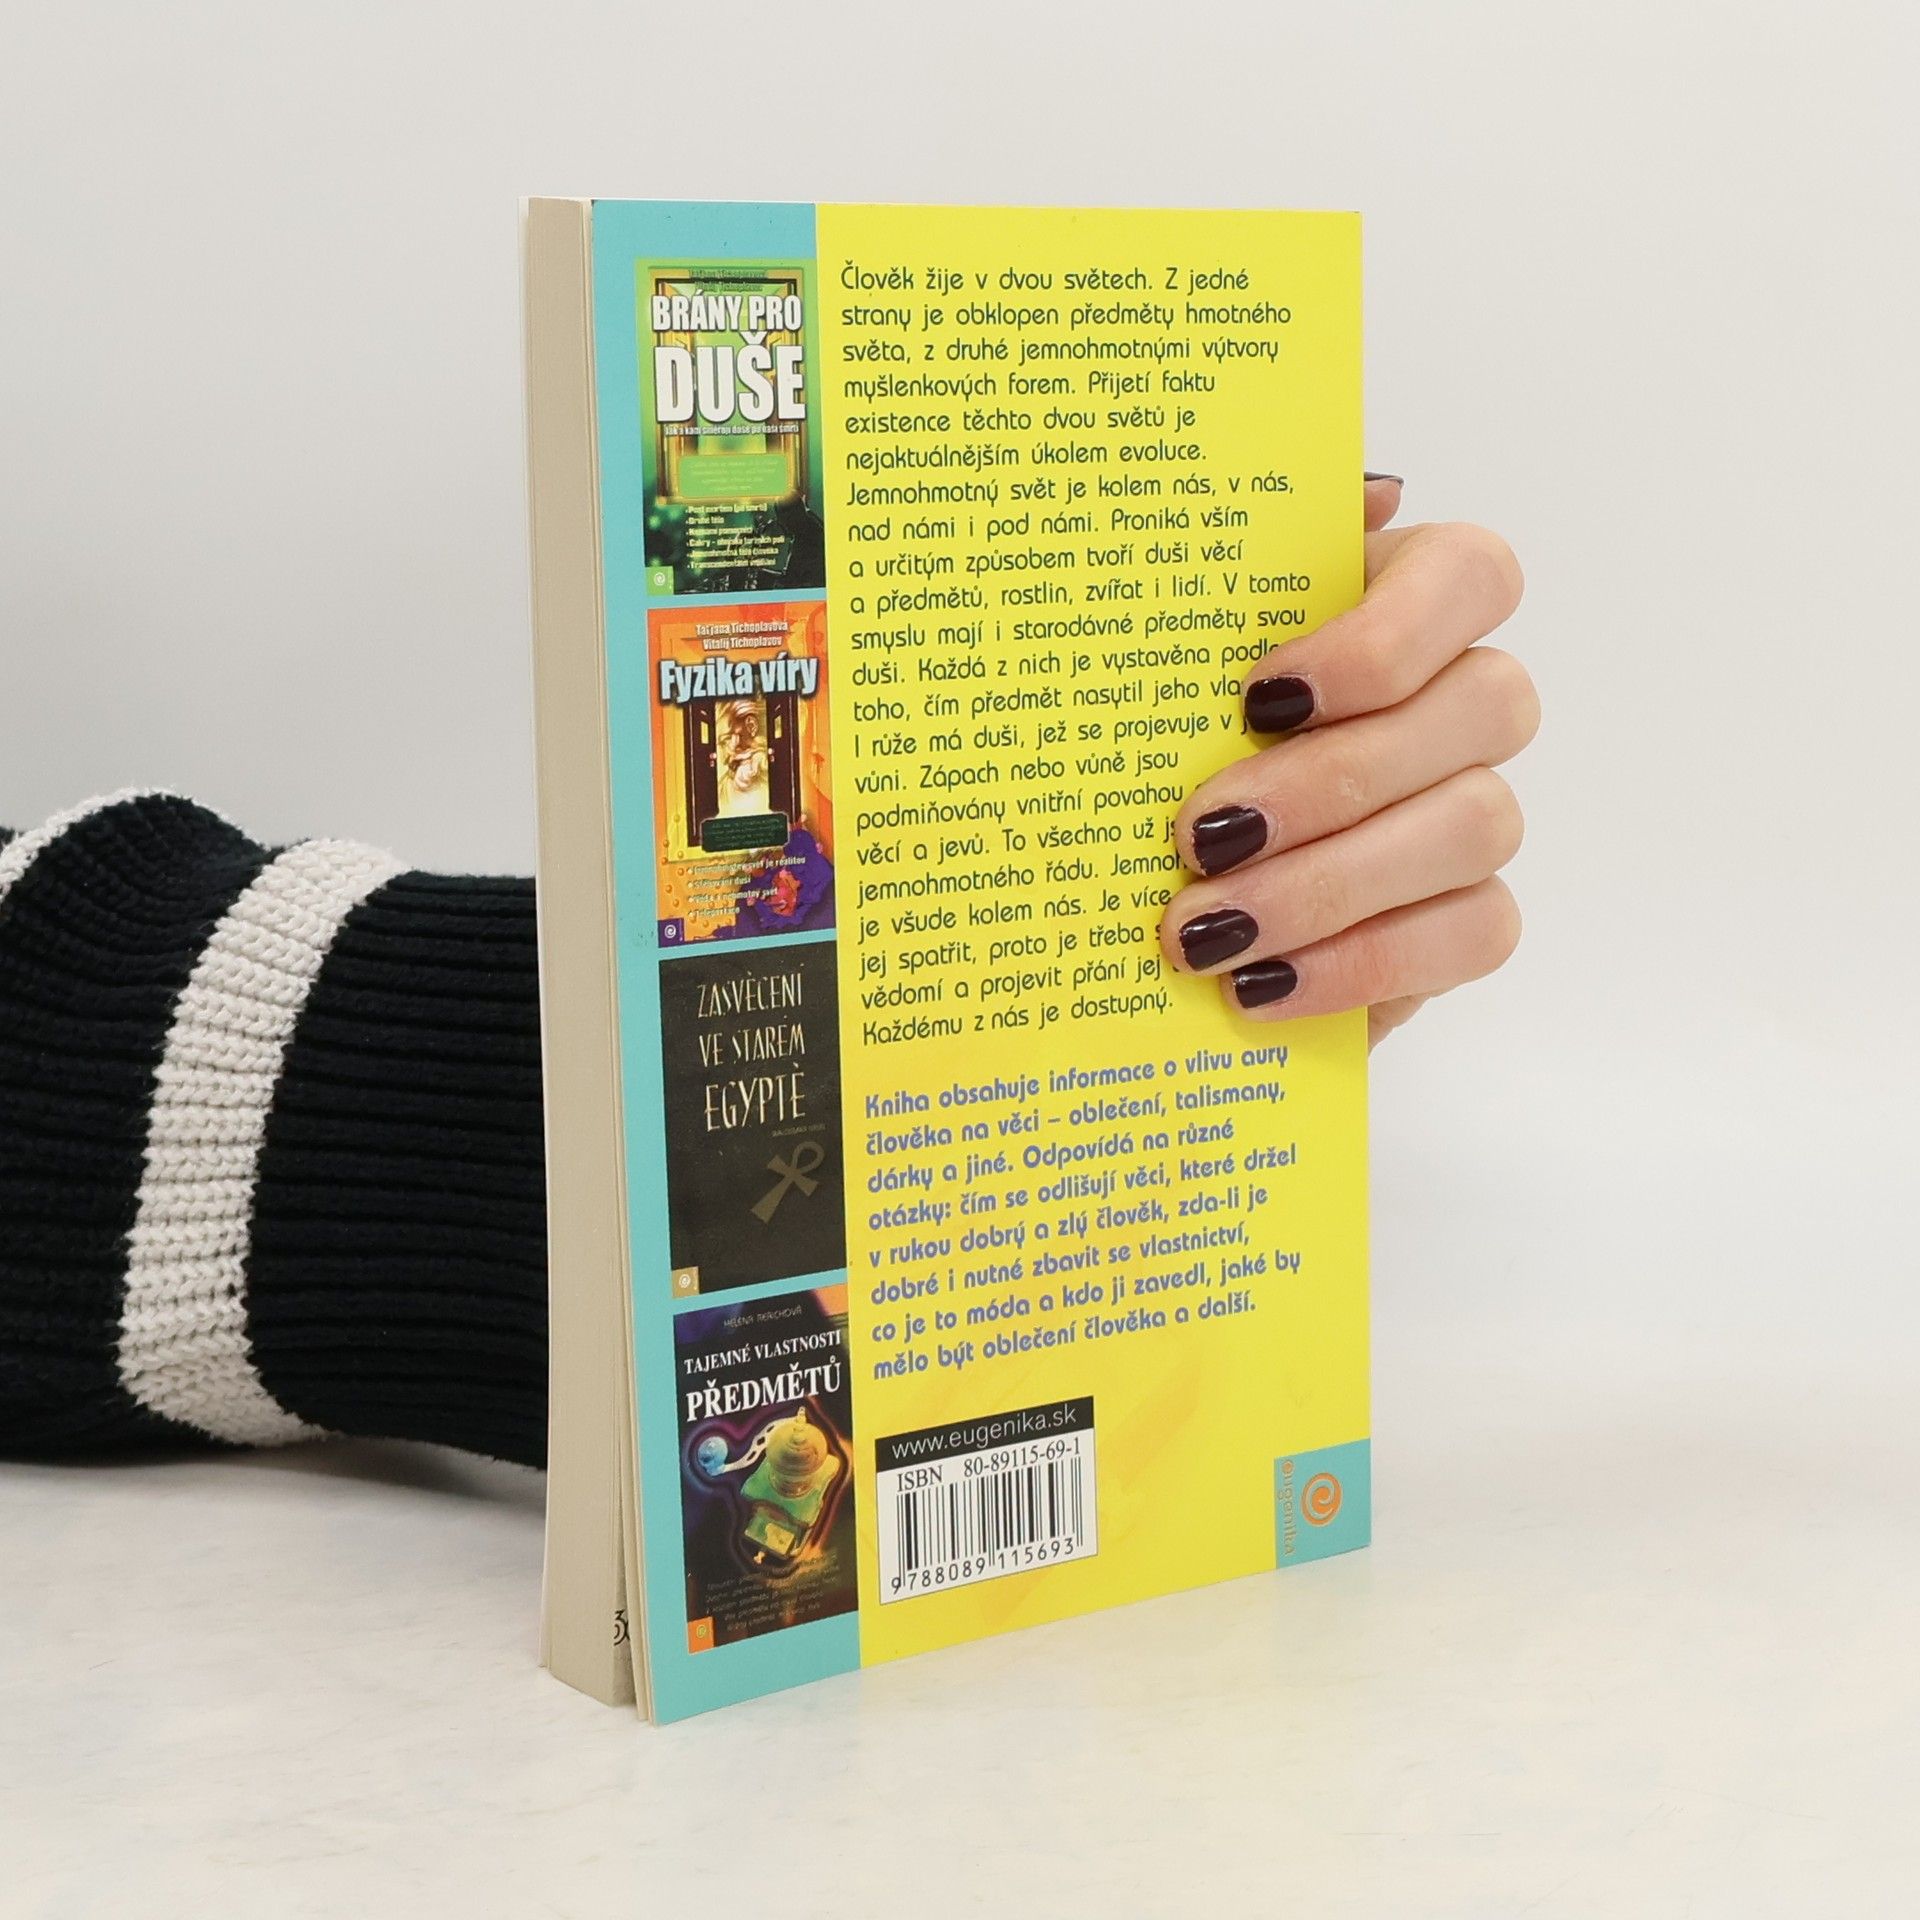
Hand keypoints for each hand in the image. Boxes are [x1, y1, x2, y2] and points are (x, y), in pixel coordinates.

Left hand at [1158, 476, 1535, 1046]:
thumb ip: (1231, 569)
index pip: (1472, 574)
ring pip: (1478, 824)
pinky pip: (1472, 934)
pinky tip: (1259, 984)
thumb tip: (1360, 491)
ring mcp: (1477, 807)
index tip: (1260, 695)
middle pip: (1483, 707)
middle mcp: (1464, 697)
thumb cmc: (1164, 734)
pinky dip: (1361, 964)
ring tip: (1206, 929)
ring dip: (1332, 883)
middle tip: (1201, 834)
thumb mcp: (1162, 651)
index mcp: (1403, 600)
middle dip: (1331, 781)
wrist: (1149, 879)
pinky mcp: (1467, 915)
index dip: (1384, 633)